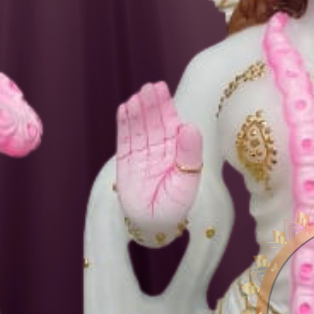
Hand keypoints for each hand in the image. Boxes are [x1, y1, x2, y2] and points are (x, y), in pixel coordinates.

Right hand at [115, 81, 202, 237]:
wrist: (152, 225)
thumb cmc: (174, 206)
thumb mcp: (186, 181)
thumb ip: (189, 155)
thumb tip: (189, 126)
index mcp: (177, 151)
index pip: (171, 124)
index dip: (166, 107)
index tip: (161, 90)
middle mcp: (160, 149)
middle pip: (154, 122)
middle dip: (151, 105)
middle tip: (148, 88)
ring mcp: (142, 154)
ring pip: (139, 128)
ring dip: (138, 112)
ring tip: (136, 97)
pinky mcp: (126, 162)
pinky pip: (125, 140)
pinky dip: (123, 125)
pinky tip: (123, 109)